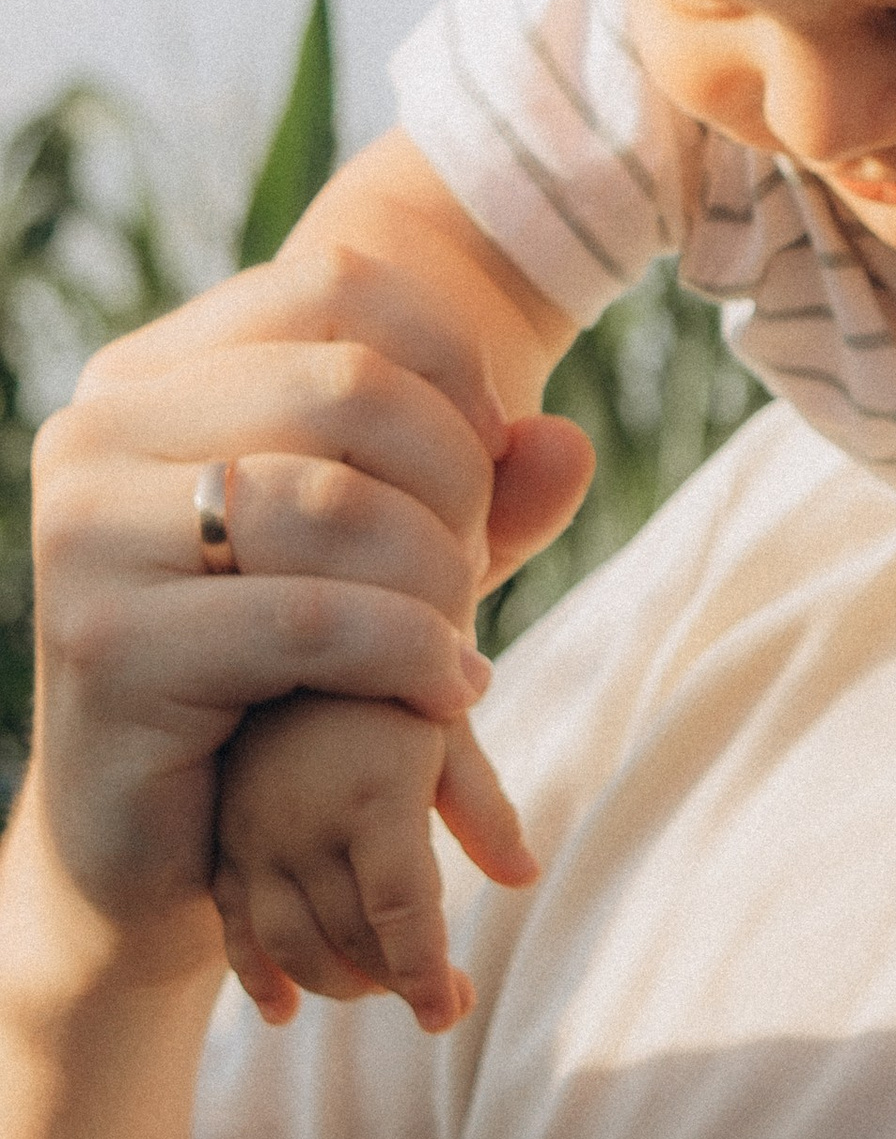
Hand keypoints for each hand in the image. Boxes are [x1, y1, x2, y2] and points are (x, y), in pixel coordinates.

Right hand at [22, 249, 576, 958]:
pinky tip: (445, 694)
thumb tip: (568, 441)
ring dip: (441, 578)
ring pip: (340, 502)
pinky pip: (318, 618)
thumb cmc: (285, 685)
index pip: (336, 285)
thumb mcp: (398, 565)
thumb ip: (485, 493)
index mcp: (150, 377)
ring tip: (454, 641)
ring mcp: (85, 531)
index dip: (453, 366)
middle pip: (352, 386)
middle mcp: (97, 430)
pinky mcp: (107, 643)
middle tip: (472, 573)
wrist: (157, 853)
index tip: (488, 463)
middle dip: (456, 483)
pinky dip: (413, 655)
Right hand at [213, 696, 539, 1031]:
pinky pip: (231, 924)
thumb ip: (486, 810)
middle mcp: (304, 823)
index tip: (450, 1014)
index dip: (425, 973)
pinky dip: (256, 975)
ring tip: (383, 988)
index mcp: (373, 797)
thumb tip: (524, 878)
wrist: (299, 635)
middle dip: (399, 984)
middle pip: (350, 936)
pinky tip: (284, 1011)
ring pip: (290, 943)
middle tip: (448, 1004)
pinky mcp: (221, 841)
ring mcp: (253, 836)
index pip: (401, 910)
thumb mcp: (451, 735)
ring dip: (338, 984)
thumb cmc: (396, 689)